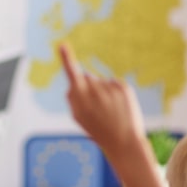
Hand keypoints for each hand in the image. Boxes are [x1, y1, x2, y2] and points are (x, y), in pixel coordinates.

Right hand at [61, 44, 146, 159]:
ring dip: (102, 91)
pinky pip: (113, 83)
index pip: (72, 75)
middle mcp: (96, 91)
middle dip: (88, 87)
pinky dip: (113, 92)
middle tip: (96, 108)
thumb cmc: (98, 130)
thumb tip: (73, 83)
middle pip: (87, 78)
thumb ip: (72, 99)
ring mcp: (111, 89)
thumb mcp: (79, 118)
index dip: (67, 59)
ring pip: (100, 82)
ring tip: (108, 110)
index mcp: (82, 100)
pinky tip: (117, 106)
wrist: (124, 142)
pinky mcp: (124, 88)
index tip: (62, 44)